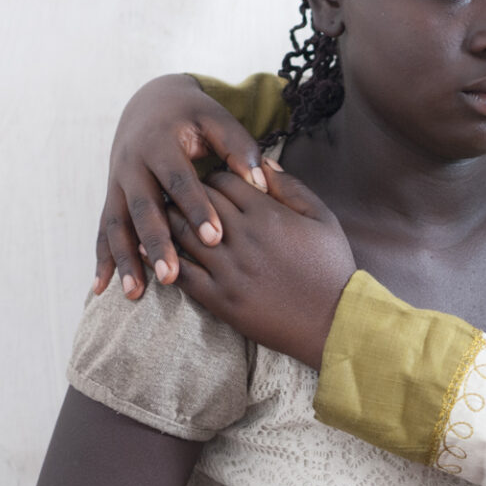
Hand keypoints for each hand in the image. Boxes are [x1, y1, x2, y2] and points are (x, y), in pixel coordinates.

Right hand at [95, 74, 267, 299]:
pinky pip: (103, 232)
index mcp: (160, 143)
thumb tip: (258, 183)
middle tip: (171, 276)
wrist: (151, 104)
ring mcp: (117, 184)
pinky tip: (102, 289)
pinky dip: (103, 260)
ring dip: (124, 260)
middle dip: (156, 243)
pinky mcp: (111, 198)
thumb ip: (239, 147)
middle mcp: (132, 164)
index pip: (179, 180)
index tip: (215, 238)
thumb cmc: (194, 116)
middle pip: (142, 208)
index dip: (196, 208)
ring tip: (134, 293)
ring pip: (117, 225)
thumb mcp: (217, 119)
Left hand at [167, 162, 356, 367]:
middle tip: (179, 194)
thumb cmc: (331, 268)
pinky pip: (181, 273)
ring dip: (167, 220)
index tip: (212, 184)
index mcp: (267, 214)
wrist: (333, 322)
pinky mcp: (220, 298)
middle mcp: (243, 237)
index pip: (222, 179)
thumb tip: (264, 163)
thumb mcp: (322, 218)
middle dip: (186, 193)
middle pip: (197, 201)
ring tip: (160, 214)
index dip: (213, 177)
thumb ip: (292, 188)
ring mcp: (228, 269)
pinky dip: (163, 259)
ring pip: (182, 233)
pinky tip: (152, 251)